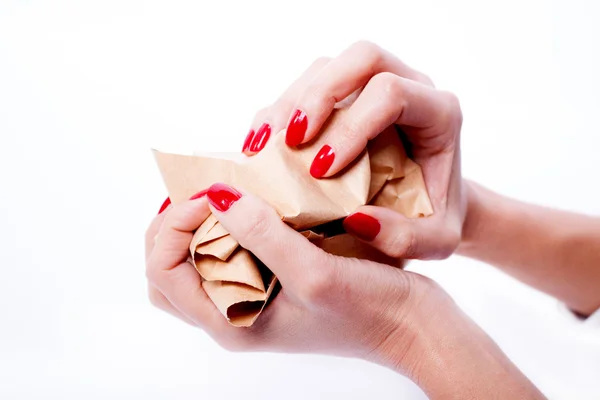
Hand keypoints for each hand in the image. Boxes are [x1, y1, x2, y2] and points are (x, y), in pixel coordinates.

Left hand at [146, 184, 437, 360]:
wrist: (413, 325)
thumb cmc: (370, 312)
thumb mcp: (315, 274)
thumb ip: (263, 235)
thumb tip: (216, 195)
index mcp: (232, 321)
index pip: (162, 273)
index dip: (172, 226)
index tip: (208, 193)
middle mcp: (234, 312)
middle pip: (169, 268)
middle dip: (174, 225)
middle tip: (204, 190)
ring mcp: (254, 296)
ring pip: (198, 258)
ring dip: (201, 222)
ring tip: (225, 189)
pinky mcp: (274, 280)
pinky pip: (234, 249)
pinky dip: (233, 222)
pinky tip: (257, 198)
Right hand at [243, 41, 463, 260]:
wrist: (434, 201)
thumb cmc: (436, 217)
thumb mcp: (436, 241)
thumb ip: (406, 237)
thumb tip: (356, 219)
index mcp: (439, 112)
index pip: (391, 94)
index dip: (351, 127)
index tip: (322, 171)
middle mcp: (410, 85)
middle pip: (361, 58)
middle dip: (318, 94)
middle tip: (292, 140)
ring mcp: (376, 84)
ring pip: (328, 65)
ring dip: (291, 101)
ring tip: (266, 146)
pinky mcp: (347, 95)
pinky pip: (308, 84)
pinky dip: (279, 110)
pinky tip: (260, 145)